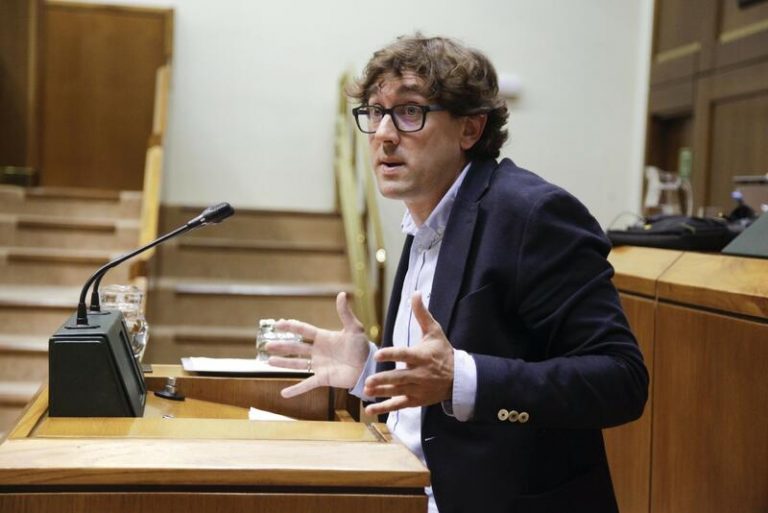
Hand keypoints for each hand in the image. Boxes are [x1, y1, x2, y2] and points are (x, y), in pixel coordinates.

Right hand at [267, 292, 370, 397]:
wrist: (368, 366)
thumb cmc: (362, 347)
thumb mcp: (354, 328)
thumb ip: (345, 313)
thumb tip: (341, 294)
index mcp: (323, 338)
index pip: (303, 330)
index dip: (291, 327)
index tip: (278, 324)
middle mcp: (318, 351)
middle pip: (296, 348)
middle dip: (281, 346)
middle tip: (267, 345)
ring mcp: (319, 365)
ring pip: (297, 364)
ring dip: (283, 363)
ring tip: (269, 361)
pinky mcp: (323, 378)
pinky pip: (307, 384)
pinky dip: (296, 390)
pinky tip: (284, 394)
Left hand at [363, 292, 453, 415]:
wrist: (458, 378)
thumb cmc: (443, 352)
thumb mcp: (434, 331)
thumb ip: (422, 314)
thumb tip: (415, 293)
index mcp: (422, 356)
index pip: (405, 355)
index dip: (391, 355)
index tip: (377, 354)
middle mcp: (419, 374)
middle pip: (399, 377)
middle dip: (384, 380)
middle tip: (368, 380)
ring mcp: (417, 389)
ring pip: (397, 392)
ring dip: (381, 393)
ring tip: (366, 391)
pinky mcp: (415, 400)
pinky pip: (398, 405)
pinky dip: (384, 408)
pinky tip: (370, 410)